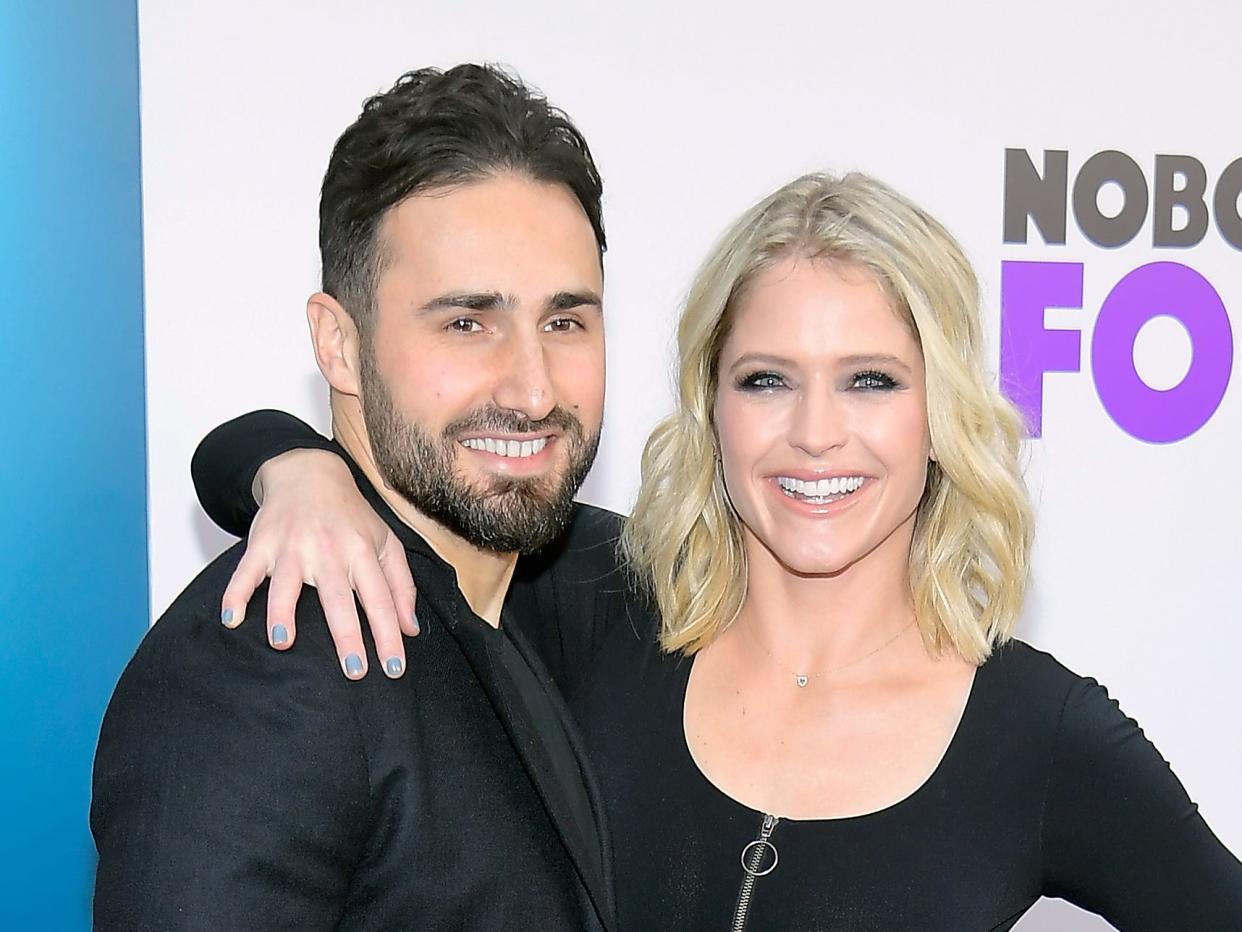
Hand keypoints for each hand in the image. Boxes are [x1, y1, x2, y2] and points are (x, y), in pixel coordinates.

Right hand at [219, 448, 417, 678]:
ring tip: (283, 644)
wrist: (308, 473)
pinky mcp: (262, 544)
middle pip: (338, 598)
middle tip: (354, 671)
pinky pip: (246, 572)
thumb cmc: (351, 516)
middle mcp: (329, 550)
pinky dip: (235, 594)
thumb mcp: (386, 542)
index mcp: (362, 551)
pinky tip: (232, 620)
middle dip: (347, 636)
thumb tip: (410, 629)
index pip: (380, 599)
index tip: (393, 669)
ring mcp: (292, 547)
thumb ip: (401, 585)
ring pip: (286, 584)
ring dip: (282, 613)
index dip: (388, 635)